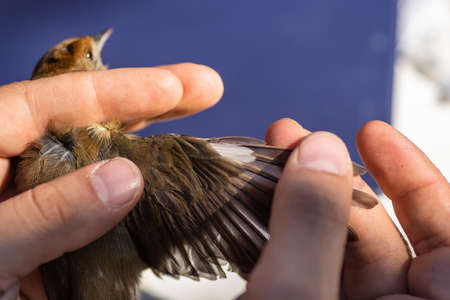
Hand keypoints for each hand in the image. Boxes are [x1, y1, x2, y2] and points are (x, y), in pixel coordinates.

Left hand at [0, 64, 222, 298]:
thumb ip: (43, 214)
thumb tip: (125, 178)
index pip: (53, 103)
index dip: (119, 90)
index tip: (176, 88)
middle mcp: (17, 173)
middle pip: (89, 125)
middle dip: (151, 106)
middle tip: (205, 89)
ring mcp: (45, 207)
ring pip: (104, 171)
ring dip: (153, 159)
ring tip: (197, 143)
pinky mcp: (62, 240)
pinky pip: (107, 218)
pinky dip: (142, 212)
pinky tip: (174, 201)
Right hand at [239, 118, 448, 298]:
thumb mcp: (294, 297)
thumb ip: (311, 226)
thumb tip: (320, 151)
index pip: (448, 239)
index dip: (415, 179)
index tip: (371, 134)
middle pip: (379, 238)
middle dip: (332, 183)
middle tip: (293, 143)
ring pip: (334, 252)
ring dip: (298, 206)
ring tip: (262, 166)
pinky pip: (305, 271)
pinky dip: (280, 239)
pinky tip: (254, 208)